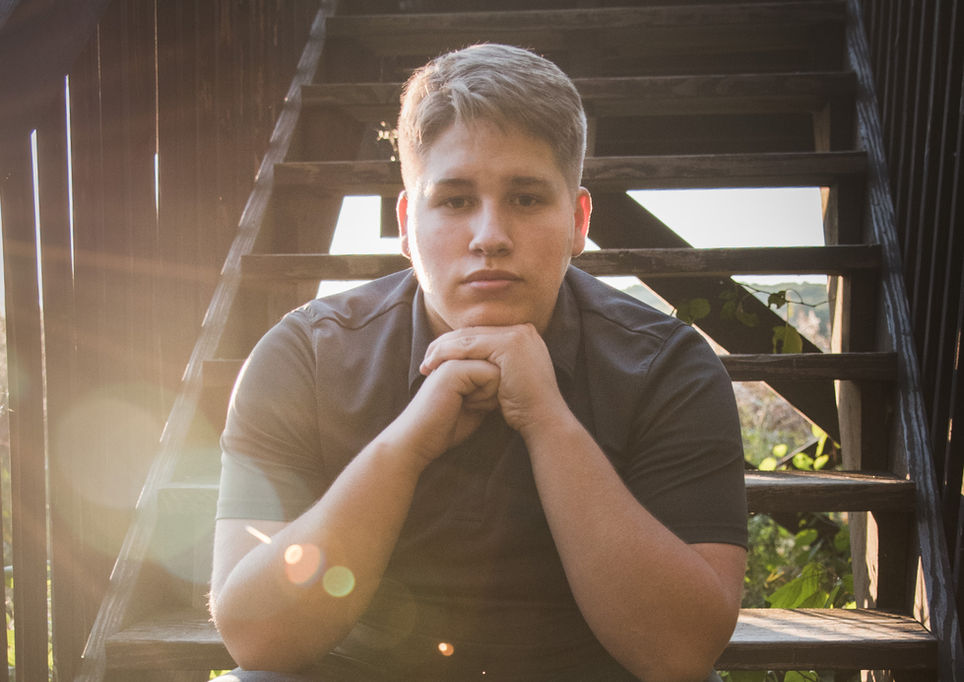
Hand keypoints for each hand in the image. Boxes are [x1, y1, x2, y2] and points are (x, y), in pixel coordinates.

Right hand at [380, 358, 500, 468]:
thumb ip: (491, 387)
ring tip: (465, 405)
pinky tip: (464, 404)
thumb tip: (514, 380)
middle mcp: (456, 356)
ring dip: (489, 394)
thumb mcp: (477, 404)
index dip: (494, 391)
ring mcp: (454, 359)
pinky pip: (491, 375)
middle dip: (493, 391)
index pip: (498, 367)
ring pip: (498, 369)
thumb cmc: (446, 428)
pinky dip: (485, 396)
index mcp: (459, 362)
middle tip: (468, 405)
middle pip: (500, 366)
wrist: (418, 441)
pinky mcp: (453, 368)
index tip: (471, 406)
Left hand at [420, 324, 567, 436]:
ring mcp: (517, 335)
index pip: (481, 334)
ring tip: (426, 363)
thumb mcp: (507, 379)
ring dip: (442, 349)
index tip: (435, 358)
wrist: (543, 419)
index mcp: (523, 335)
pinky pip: (469, 346)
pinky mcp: (509, 344)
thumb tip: (469, 363)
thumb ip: (494, 365)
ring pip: (468, 337)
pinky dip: (449, 354)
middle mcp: (522, 330)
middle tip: (425, 359)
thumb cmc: (524, 407)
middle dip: (446, 344)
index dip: (456, 344)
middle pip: (473, 332)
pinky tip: (434, 364)